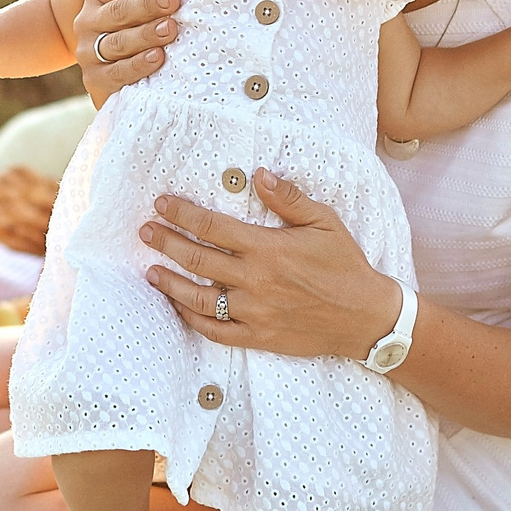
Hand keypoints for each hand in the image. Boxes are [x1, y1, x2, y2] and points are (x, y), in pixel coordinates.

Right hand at [74, 0, 182, 106]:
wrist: (113, 74)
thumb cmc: (136, 28)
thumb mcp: (136, 1)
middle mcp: (88, 22)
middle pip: (118, 11)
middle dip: (148, 4)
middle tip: (173, 0)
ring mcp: (89, 52)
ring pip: (118, 41)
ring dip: (146, 34)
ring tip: (170, 28)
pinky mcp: (95, 79)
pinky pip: (117, 72)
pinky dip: (138, 65)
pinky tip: (157, 57)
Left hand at [140, 172, 401, 360]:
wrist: (365, 317)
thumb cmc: (346, 265)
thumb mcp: (325, 222)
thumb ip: (289, 198)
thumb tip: (259, 174)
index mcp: (268, 249)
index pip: (213, 228)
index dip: (182, 214)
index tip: (161, 204)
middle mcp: (255, 281)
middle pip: (198, 259)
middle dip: (167, 243)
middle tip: (145, 231)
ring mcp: (254, 312)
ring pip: (199, 298)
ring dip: (171, 283)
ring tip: (151, 271)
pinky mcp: (258, 337)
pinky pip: (216, 330)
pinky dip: (193, 318)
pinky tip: (179, 306)